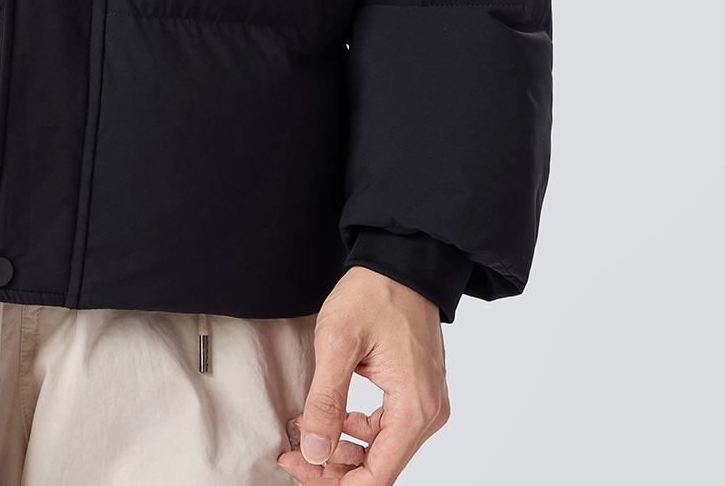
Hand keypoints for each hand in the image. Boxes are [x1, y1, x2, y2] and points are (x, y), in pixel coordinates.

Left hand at [277, 266, 448, 481]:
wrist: (402, 261)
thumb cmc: (375, 292)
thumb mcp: (338, 341)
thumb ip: (326, 400)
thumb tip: (315, 450)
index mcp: (414, 407)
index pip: (378, 475)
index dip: (335, 482)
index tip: (300, 467)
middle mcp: (429, 413)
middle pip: (381, 467)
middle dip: (336, 468)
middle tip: (296, 454)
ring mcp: (427, 403)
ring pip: (384, 451)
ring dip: (346, 451)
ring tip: (308, 434)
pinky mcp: (419, 392)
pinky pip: (390, 428)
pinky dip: (360, 431)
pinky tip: (334, 418)